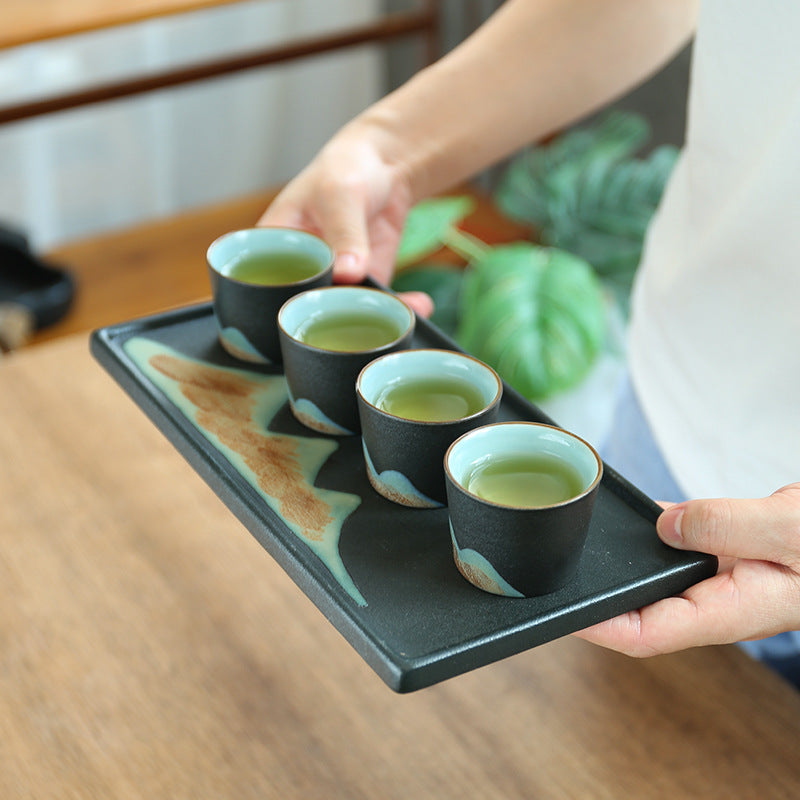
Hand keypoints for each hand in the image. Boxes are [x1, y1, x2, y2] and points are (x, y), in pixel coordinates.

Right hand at [257, 132, 432, 317]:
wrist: (383, 168)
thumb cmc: (345, 171)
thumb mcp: (340, 195)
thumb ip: (344, 234)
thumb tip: (348, 274)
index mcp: (271, 248)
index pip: (267, 287)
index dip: (286, 306)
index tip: (319, 310)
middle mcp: (297, 272)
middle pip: (305, 308)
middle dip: (335, 320)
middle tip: (363, 311)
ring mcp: (330, 282)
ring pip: (343, 313)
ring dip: (373, 318)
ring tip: (400, 313)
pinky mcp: (360, 287)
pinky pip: (375, 305)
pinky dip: (398, 307)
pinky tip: (419, 305)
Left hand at [575, 483, 799, 655]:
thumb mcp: (786, 531)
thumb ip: (725, 526)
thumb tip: (666, 525)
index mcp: (730, 609)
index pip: (649, 634)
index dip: (601, 627)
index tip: (568, 614)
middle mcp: (718, 600)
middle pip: (642, 609)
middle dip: (602, 596)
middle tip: (559, 574)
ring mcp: (720, 579)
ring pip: (658, 576)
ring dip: (626, 563)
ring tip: (584, 544)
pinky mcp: (726, 555)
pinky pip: (679, 546)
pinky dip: (657, 529)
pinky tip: (639, 513)